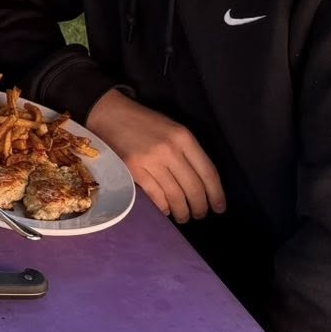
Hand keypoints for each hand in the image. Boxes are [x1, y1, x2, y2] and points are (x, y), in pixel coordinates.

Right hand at [85, 90, 226, 222]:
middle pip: (193, 187)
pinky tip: (167, 210)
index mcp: (184, 138)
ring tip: (184, 217)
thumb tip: (202, 183)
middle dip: (200, 207)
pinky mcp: (133, 169)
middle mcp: (170, 149)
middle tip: (200, 215)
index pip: (208, 172)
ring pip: (175, 195)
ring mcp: (150, 160)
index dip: (216, 194)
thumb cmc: (145, 123)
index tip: (220, 208)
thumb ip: (188, 151)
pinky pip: (155, 195)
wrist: (110, 114)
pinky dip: (164, 207)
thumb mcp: (173, 129)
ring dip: (183, 211)